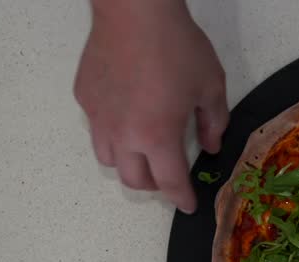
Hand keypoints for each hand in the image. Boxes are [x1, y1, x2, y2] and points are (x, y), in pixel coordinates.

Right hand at [74, 0, 227, 212]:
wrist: (135, 11)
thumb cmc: (175, 44)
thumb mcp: (210, 84)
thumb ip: (213, 121)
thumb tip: (211, 145)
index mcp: (157, 136)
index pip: (169, 182)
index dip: (181, 198)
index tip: (187, 205)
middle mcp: (124, 134)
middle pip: (133, 180)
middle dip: (153, 185)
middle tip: (167, 176)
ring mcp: (99, 117)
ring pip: (108, 159)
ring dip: (128, 163)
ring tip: (142, 149)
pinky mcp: (85, 98)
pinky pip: (96, 127)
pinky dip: (111, 131)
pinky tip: (125, 113)